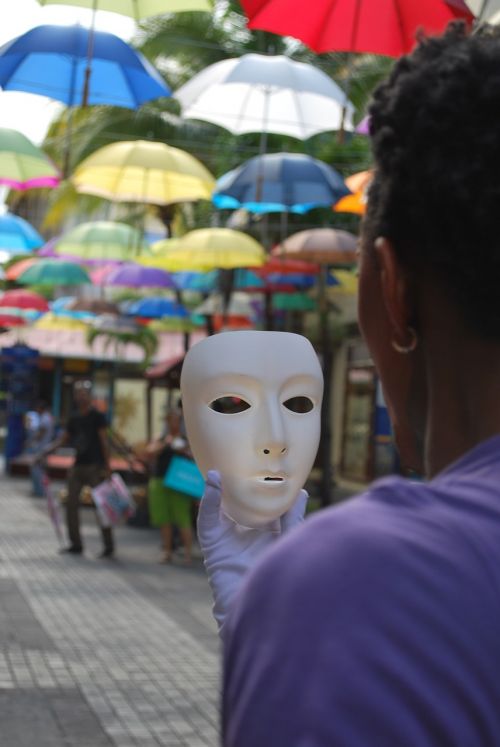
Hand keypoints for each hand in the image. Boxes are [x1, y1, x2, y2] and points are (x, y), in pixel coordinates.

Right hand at [197, 470, 306, 637]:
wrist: (263, 609)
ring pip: (218, 509)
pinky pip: (207, 521)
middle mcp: (244, 535)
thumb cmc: (278, 577)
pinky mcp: (213, 547)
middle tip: (234, 462)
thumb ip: (292, 518)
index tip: (264, 466)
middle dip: (232, 485)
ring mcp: (227, 541)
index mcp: (263, 533)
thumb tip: (302, 492)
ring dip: (216, 489)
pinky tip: (213, 483)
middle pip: (235, 504)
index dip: (259, 487)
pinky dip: (208, 501)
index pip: (259, 505)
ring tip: (218, 470)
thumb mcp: (287, 541)